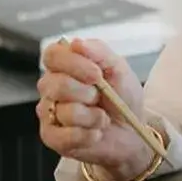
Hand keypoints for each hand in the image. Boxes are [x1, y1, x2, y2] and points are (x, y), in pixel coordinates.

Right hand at [37, 38, 151, 180]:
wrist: (132, 131)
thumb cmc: (122, 98)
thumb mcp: (119, 69)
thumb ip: (99, 52)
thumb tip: (77, 43)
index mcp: (65, 66)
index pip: (53, 55)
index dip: (73, 63)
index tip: (97, 74)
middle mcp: (51, 87)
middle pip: (56, 84)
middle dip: (87, 93)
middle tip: (101, 98)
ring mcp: (49, 113)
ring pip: (65, 111)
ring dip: (93, 116)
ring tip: (101, 117)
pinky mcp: (51, 137)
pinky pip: (65, 136)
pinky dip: (88, 135)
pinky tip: (95, 132)